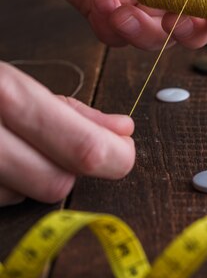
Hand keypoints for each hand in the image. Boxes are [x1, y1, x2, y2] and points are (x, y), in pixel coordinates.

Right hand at [0, 62, 134, 205]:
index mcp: (5, 95)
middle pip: (57, 182)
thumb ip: (71, 110)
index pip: (84, 148)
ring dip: (33, 177)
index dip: (116, 155)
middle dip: (72, 168)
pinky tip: (1, 158)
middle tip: (70, 146)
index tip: (124, 149)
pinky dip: (8, 183)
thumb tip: (122, 130)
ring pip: (25, 197)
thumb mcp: (13, 81)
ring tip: (20, 145)